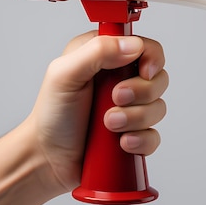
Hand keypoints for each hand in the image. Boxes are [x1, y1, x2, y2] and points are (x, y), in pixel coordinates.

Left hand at [24, 31, 168, 193]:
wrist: (47, 159)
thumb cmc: (51, 115)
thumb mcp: (64, 74)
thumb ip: (97, 51)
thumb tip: (133, 46)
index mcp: (105, 55)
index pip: (145, 46)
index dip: (151, 58)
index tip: (143, 72)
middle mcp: (121, 79)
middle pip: (158, 77)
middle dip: (140, 92)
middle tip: (115, 99)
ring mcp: (130, 108)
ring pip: (158, 107)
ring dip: (136, 118)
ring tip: (109, 124)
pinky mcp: (134, 133)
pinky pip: (154, 135)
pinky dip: (141, 140)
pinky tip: (121, 143)